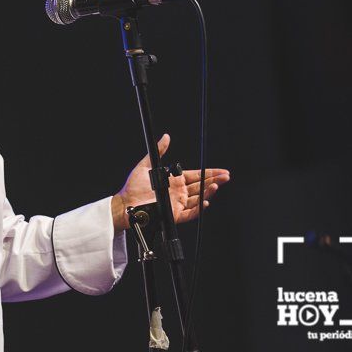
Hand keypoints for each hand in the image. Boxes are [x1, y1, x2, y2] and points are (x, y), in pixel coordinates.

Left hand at [112, 134, 230, 230]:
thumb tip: (166, 137)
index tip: (221, 171)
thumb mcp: (146, 165)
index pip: (196, 176)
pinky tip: (205, 201)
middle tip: (226, 176)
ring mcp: (178, 204)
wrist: (125, 203)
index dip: (209, 173)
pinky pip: (191, 212)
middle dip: (214, 181)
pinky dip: (199, 208)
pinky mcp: (175, 214)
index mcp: (174, 181)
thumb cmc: (133, 186)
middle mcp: (179, 192)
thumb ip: (158, 152)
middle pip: (201, 186)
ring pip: (198, 198)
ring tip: (217, 185)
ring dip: (208, 192)